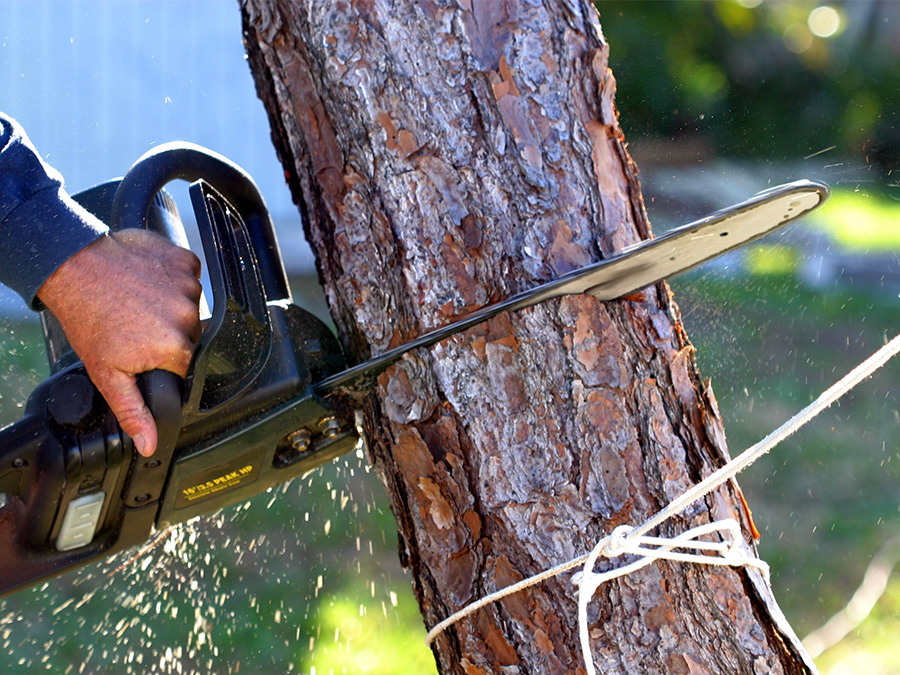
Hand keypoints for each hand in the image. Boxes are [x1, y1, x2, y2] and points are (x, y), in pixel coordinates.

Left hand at [37, 229, 201, 456]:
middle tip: (137, 327)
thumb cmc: (88, 318)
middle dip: (169, 334)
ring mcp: (189, 285)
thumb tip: (151, 444)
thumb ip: (133, 411)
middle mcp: (189, 316)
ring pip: (191, 305)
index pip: (186, 365)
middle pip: (191, 335)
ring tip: (139, 303)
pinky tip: (148, 283)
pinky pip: (190, 276)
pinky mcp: (185, 260)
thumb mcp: (107, 374)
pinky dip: (174, 279)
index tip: (144, 350)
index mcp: (175, 348)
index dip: (164, 361)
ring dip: (171, 305)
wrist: (74, 268)